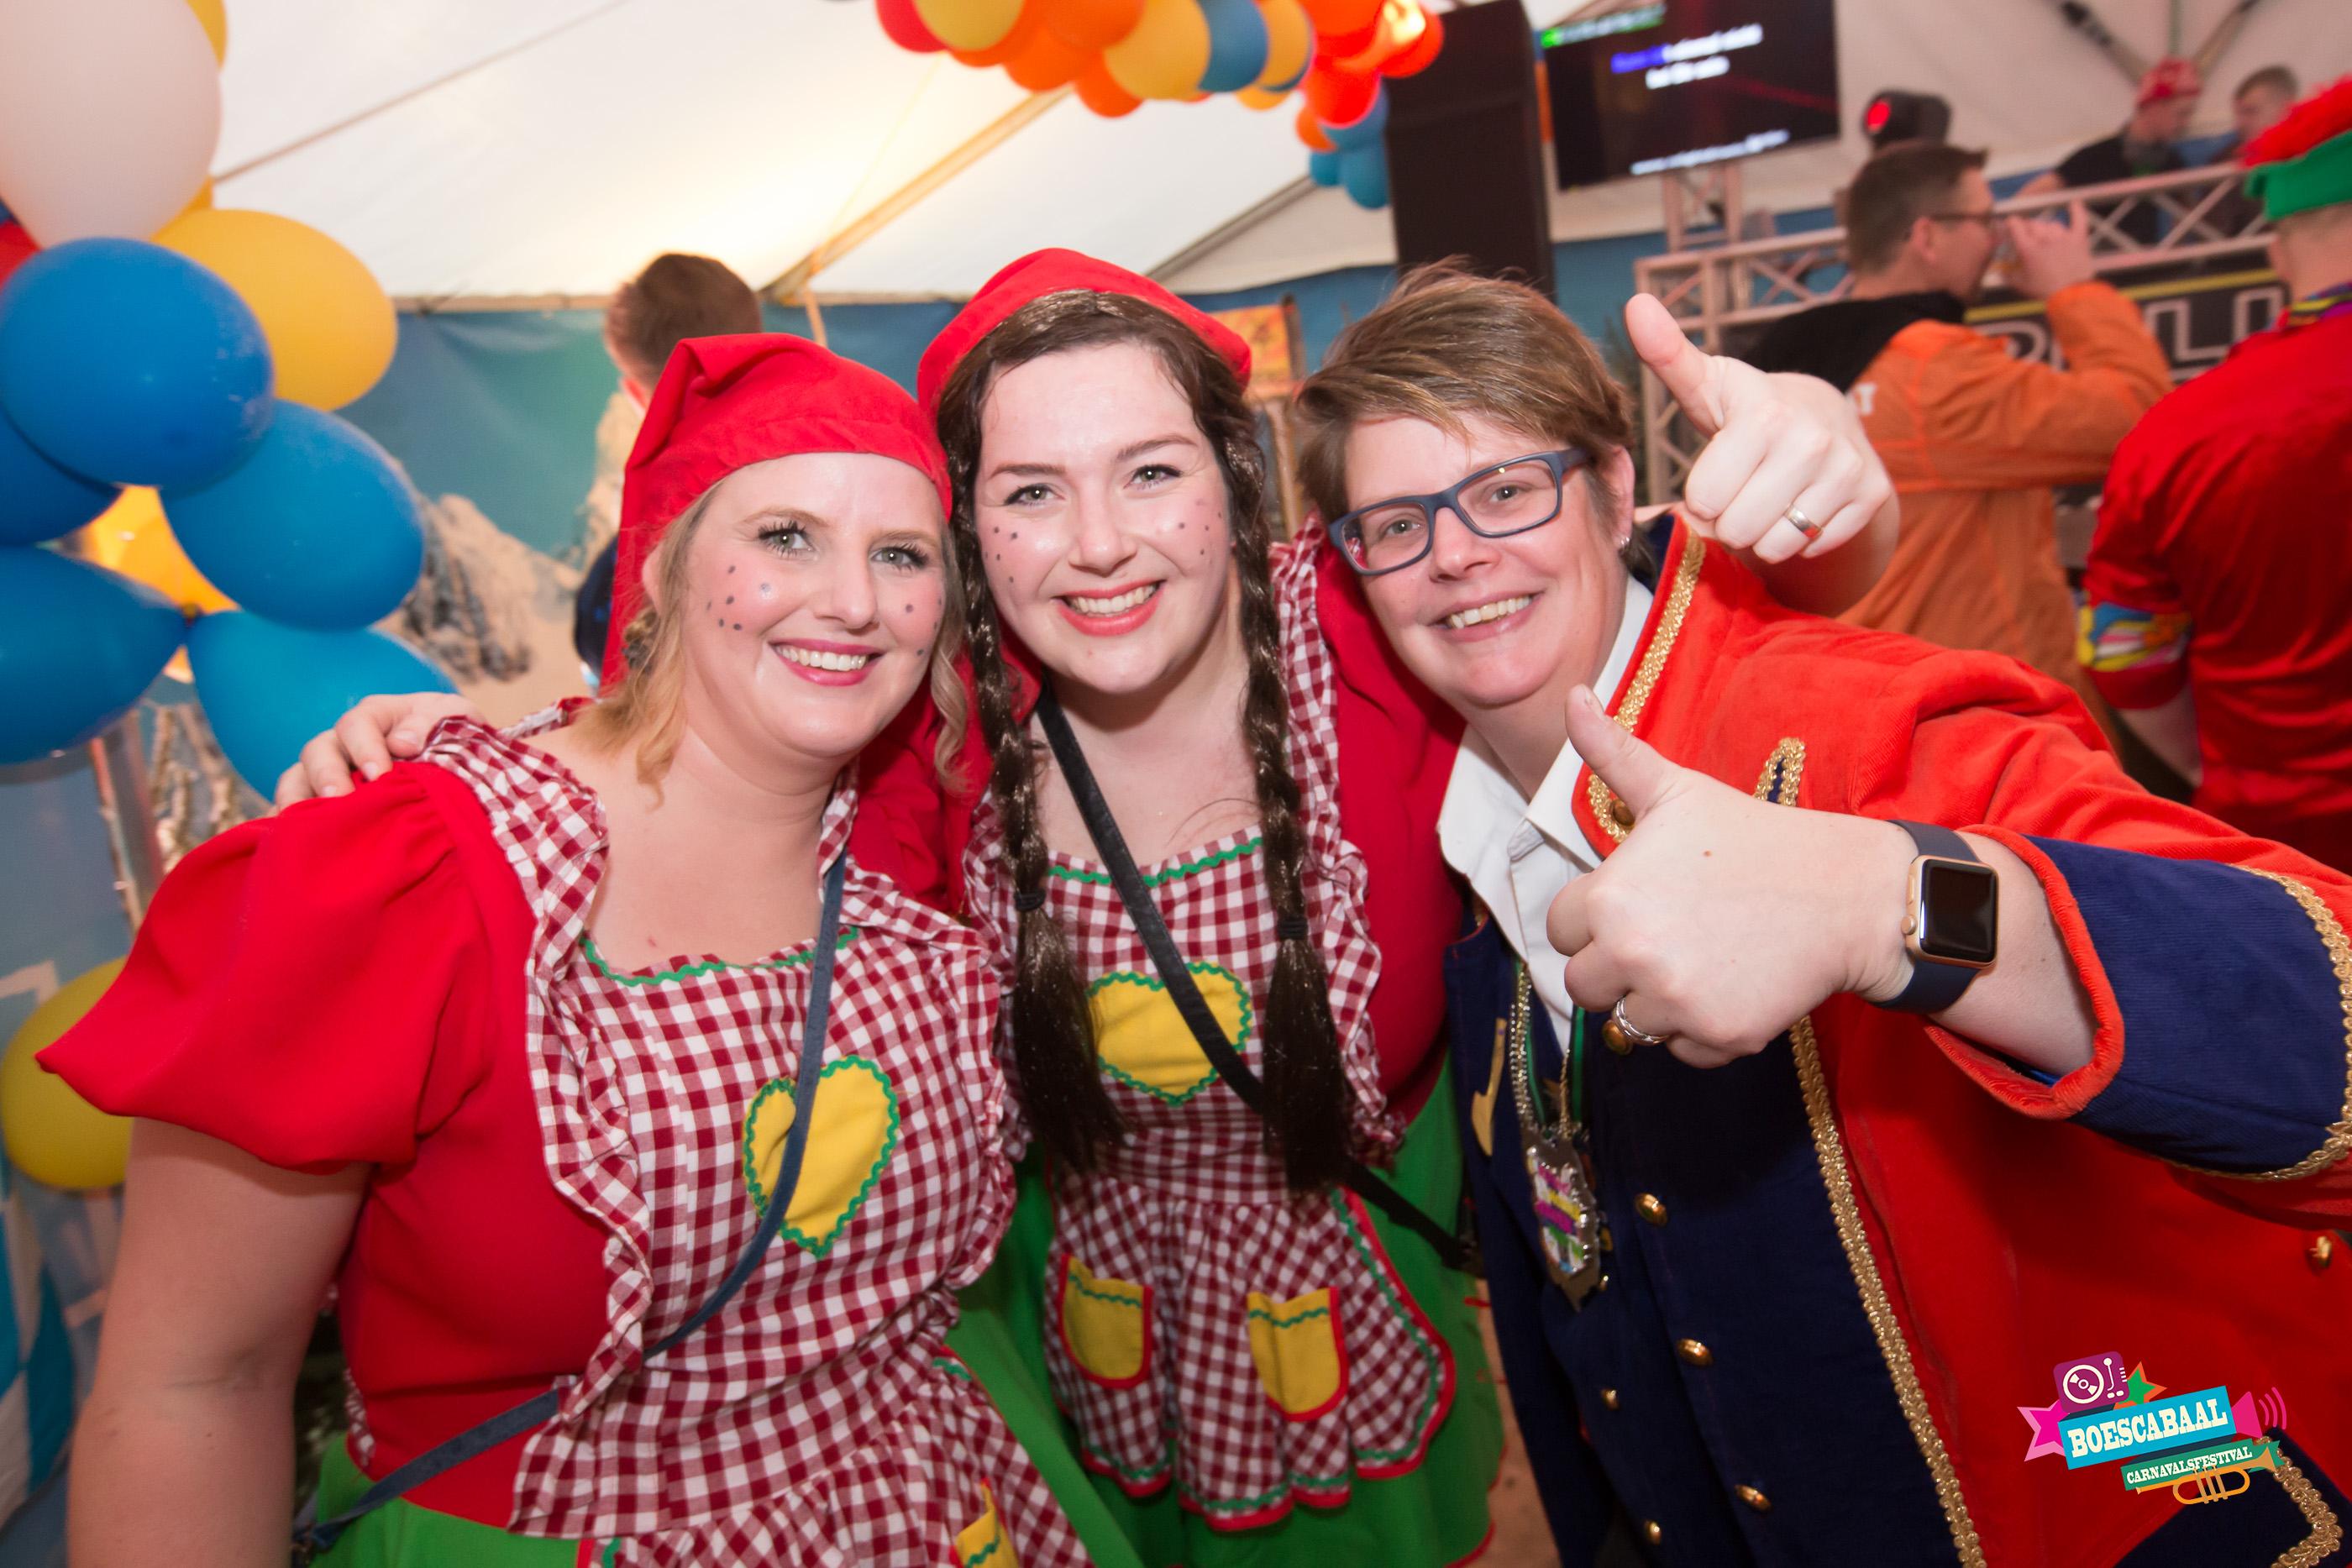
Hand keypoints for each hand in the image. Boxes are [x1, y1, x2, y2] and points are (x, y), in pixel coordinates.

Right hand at [271, 692, 479, 808]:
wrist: (463, 765)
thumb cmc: (455, 736)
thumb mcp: (454, 719)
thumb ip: (430, 723)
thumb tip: (401, 743)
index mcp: (375, 717)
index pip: (356, 725)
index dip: (364, 748)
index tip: (380, 775)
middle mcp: (344, 742)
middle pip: (319, 751)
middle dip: (328, 775)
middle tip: (343, 799)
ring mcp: (329, 772)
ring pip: (297, 779)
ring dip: (298, 801)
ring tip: (307, 827)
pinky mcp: (323, 802)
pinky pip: (294, 811)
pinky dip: (285, 824)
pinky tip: (285, 843)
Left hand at [1543, 687, 1913, 1066]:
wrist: (1845, 894)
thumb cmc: (1754, 838)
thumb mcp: (1677, 789)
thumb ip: (1611, 754)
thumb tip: (1571, 695)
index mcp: (1610, 898)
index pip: (1560, 930)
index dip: (1594, 917)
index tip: (1639, 903)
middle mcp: (1633, 955)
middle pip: (1583, 986)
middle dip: (1616, 966)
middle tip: (1670, 936)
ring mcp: (1675, 1002)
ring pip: (1629, 1023)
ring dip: (1656, 1000)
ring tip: (1702, 956)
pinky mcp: (1717, 1038)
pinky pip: (1680, 1051)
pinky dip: (1699, 1030)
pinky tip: (1732, 985)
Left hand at [1627, 293, 1894, 565]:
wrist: (1830, 422)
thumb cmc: (1749, 411)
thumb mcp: (1707, 385)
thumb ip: (1668, 354)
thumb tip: (1636, 304)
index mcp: (1764, 412)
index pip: (1705, 499)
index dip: (1702, 495)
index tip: (1717, 470)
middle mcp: (1812, 438)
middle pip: (1737, 529)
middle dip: (1730, 519)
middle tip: (1742, 490)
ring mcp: (1847, 467)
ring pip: (1775, 545)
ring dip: (1763, 534)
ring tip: (1768, 499)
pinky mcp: (1872, 495)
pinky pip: (1812, 548)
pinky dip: (1800, 539)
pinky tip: (1800, 504)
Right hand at [2005, 203, 2095, 298]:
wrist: (2071, 294)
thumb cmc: (2044, 290)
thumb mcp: (2022, 285)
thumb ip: (2009, 276)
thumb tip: (2001, 273)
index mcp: (2028, 249)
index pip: (2016, 227)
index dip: (2012, 223)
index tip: (2011, 223)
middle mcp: (2044, 239)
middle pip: (2034, 224)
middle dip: (2028, 227)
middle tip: (2027, 233)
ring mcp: (2063, 237)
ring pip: (2052, 224)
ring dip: (2046, 228)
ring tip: (2045, 234)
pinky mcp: (2078, 239)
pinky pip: (2078, 219)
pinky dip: (2076, 210)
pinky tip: (2073, 203)